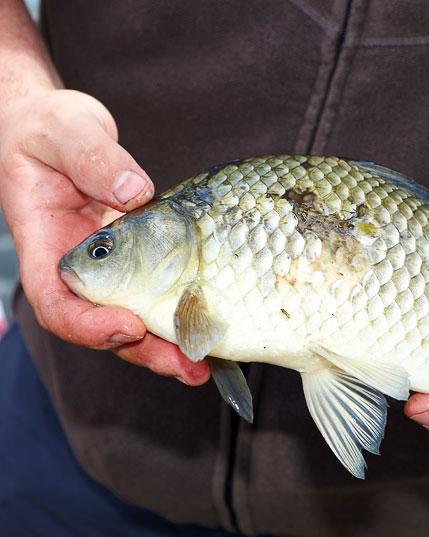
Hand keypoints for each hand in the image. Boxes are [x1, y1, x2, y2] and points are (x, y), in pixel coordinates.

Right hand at [0, 89, 208, 384]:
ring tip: (205, 364)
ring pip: (131, 318)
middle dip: (143, 349)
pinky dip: (179, 313)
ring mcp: (106, 268)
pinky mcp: (135, 260)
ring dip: (167, 344)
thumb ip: (94, 159)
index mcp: (45, 244)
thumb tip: (132, 191)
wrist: (56, 128)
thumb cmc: (48, 129)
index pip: (56, 301)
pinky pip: (154, 294)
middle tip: (187, 366)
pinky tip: (210, 327)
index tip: (129, 324)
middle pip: (100, 325)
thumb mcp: (65, 131)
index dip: (88, 324)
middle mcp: (76, 267)